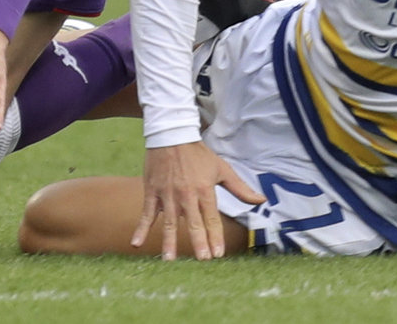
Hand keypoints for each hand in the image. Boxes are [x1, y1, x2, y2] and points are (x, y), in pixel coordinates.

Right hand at [133, 141, 262, 260]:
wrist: (172, 136)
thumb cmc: (199, 155)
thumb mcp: (222, 169)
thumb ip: (240, 188)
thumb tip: (261, 201)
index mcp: (204, 190)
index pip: (211, 218)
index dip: (215, 236)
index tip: (218, 254)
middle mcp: (186, 195)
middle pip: (193, 223)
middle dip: (198, 242)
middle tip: (202, 260)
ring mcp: (168, 195)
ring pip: (169, 222)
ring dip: (169, 241)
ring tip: (169, 259)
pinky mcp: (152, 193)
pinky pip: (146, 214)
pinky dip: (141, 228)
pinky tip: (136, 244)